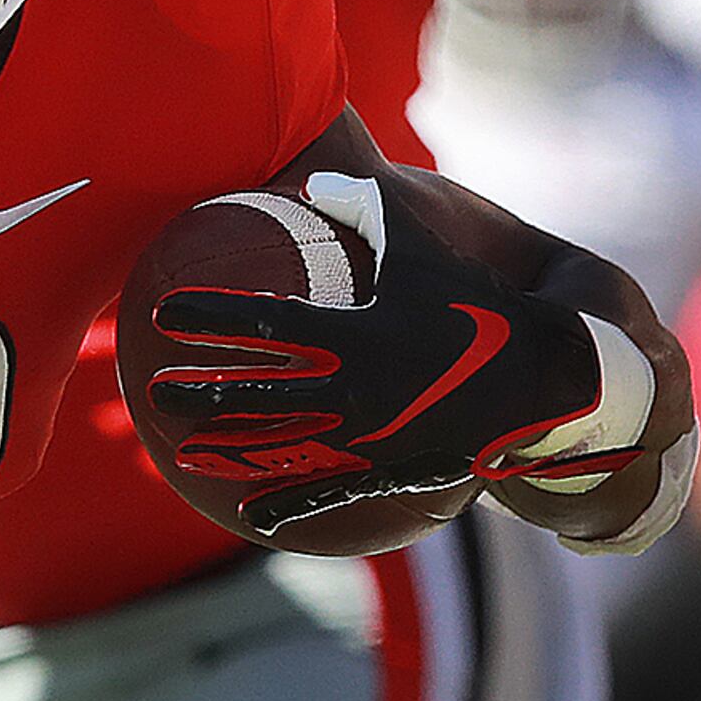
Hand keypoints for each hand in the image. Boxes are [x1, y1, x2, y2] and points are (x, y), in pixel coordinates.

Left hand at [143, 195, 617, 528]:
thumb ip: (367, 212)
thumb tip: (318, 183)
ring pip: (282, 447)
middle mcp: (352, 388)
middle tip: (154, 389)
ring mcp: (368, 436)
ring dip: (229, 449)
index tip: (161, 312)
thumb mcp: (424, 250)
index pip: (262, 324)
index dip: (209, 317)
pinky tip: (248, 518)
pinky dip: (287, 505)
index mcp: (355, 332)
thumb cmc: (477, 305)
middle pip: (257, 392)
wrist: (547, 379)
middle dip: (200, 391)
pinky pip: (328, 492)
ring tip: (182, 450)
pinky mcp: (388, 470)